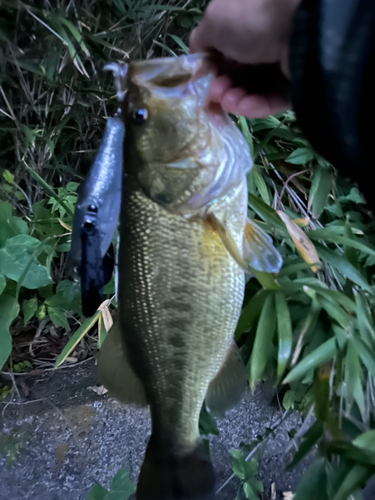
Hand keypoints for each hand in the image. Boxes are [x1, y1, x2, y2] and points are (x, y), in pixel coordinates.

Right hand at [189, 0, 300, 117]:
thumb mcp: (214, 22)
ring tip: (227, 101)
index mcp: (248, 21)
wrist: (300, 27)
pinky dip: (254, 106)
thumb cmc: (251, 18)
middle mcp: (266, 40)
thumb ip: (201, 41)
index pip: (226, 49)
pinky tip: (241, 106)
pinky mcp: (296, 86)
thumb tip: (200, 59)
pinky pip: (271, 101)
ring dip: (235, 99)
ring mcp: (283, 64)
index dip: (212, 67)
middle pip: (239, 73)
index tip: (203, 79)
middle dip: (222, 86)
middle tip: (215, 93)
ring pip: (253, 90)